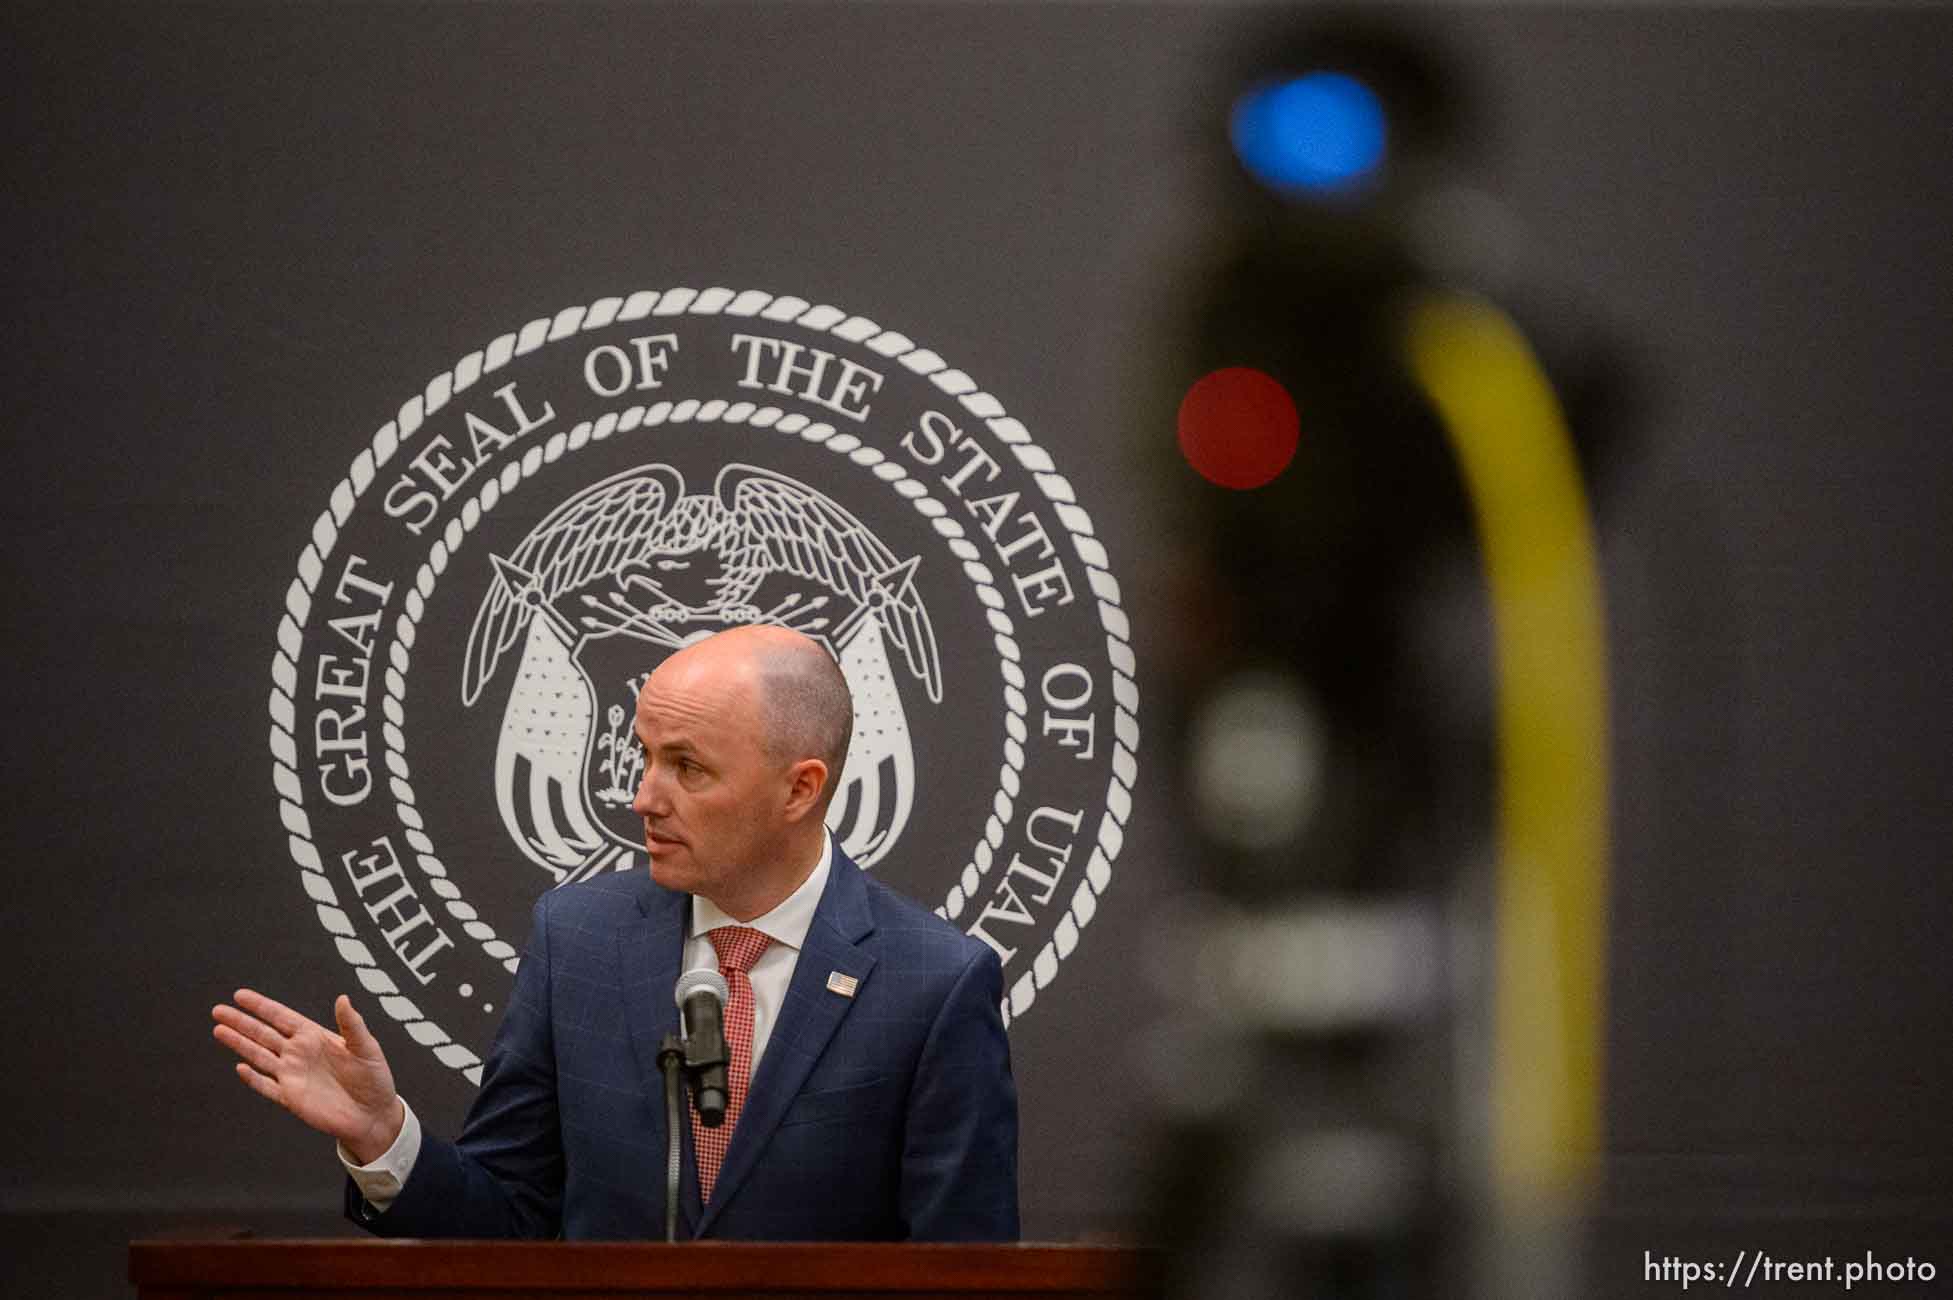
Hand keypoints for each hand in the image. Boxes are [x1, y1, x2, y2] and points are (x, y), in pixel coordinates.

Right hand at [212, 988, 404, 1164]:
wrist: (374, 1115)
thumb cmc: (375, 1078)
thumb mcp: (367, 1048)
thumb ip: (352, 1025)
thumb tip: (342, 998)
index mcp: (315, 1037)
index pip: (282, 1017)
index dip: (262, 1006)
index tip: (240, 995)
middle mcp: (299, 1053)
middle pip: (263, 1034)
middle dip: (241, 1022)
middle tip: (218, 1010)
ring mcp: (293, 1075)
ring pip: (259, 1056)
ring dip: (239, 1044)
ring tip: (219, 1030)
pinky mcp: (292, 1098)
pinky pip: (268, 1086)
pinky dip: (254, 1078)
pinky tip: (241, 1068)